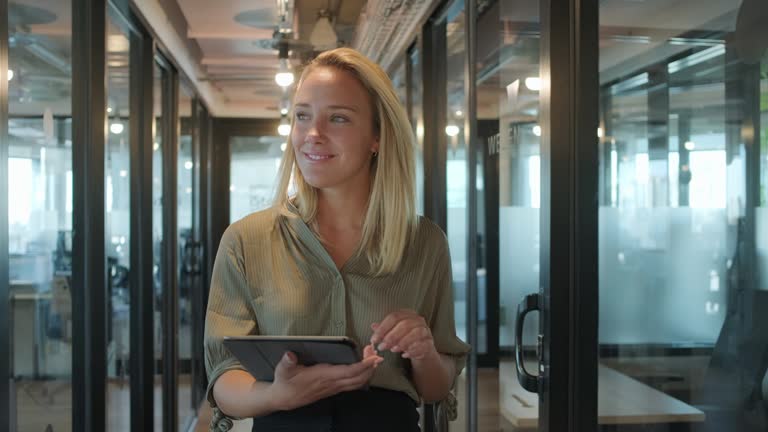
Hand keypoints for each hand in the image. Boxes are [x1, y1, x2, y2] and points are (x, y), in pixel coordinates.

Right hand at [268, 346, 383, 410]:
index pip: (349, 372)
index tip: (373, 358)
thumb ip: (287, 362)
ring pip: (358, 382)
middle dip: (370, 366)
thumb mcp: (283, 370)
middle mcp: (332, 383)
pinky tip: (363, 366)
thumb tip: (289, 355)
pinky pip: (353, 384)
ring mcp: (334, 387)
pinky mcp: (334, 388)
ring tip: (372, 357)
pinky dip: (362, 375)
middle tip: (375, 353)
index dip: (363, 365)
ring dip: (368, 371)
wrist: (285, 398)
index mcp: (324, 376)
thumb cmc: (286, 383)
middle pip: (359, 378)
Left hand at [370, 309, 436, 360]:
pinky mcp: (430, 342)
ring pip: (416, 333)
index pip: (394, 317)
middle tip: (382, 347)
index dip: (382, 328)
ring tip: (393, 350)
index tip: (374, 339)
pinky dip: (413, 350)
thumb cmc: (405, 338)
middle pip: (404, 325)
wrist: (422, 348)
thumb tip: (373, 326)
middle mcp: (418, 320)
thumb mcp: (393, 332)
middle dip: (391, 337)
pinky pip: (423, 345)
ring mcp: (426, 331)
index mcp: (408, 314)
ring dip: (402, 342)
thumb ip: (384, 329)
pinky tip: (404, 355)